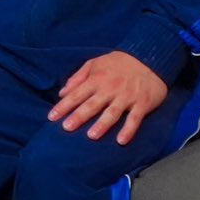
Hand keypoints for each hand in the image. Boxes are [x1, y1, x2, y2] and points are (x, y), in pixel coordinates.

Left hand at [49, 51, 168, 144]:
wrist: (148, 58)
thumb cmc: (118, 63)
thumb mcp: (94, 63)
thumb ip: (77, 78)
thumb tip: (62, 93)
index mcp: (96, 79)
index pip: (76, 94)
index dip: (64, 106)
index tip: (52, 117)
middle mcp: (110, 89)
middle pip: (92, 105)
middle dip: (78, 116)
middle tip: (66, 128)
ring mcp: (126, 97)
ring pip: (112, 113)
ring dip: (102, 124)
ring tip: (91, 136)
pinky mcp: (142, 103)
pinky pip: (135, 119)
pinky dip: (129, 130)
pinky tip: (121, 141)